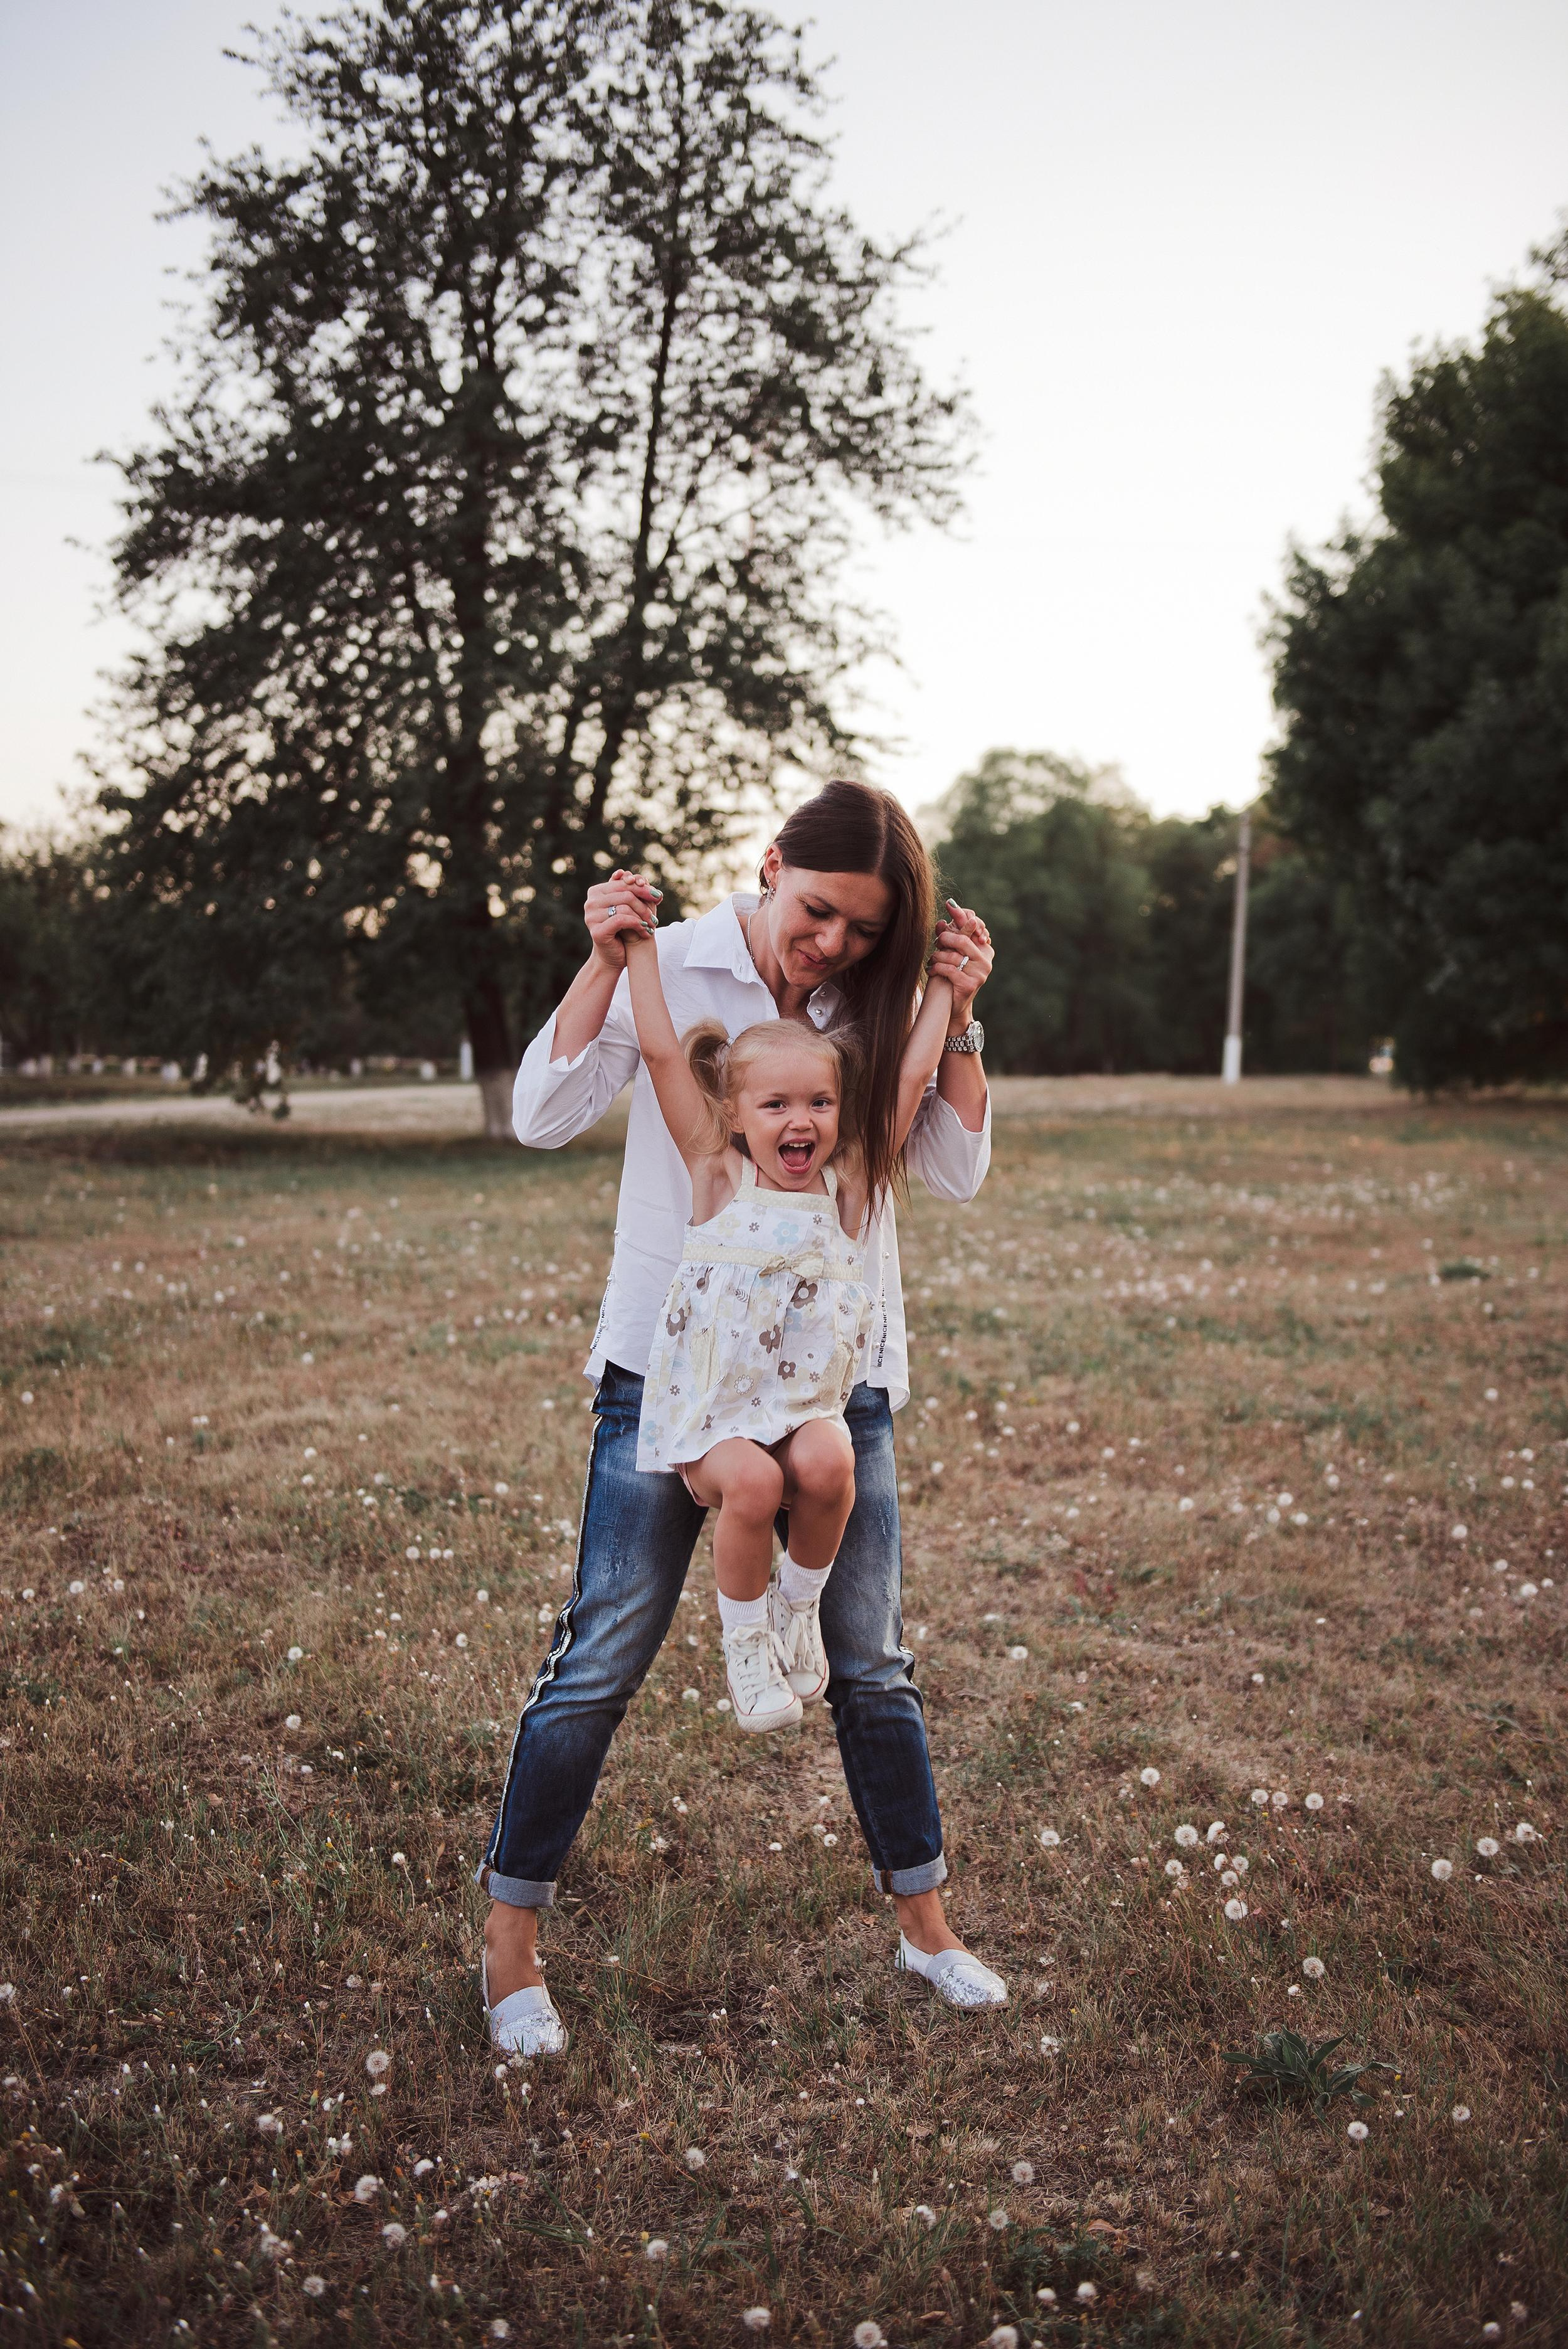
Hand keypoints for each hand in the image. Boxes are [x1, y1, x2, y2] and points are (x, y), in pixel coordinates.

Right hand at [584, 869, 660, 971]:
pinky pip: (622, 920)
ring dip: (643, 916)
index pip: (623, 884)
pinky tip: (645, 931)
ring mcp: (591, 916)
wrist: (612, 956)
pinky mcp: (597, 930)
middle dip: (645, 903)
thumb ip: (630, 892)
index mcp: (595, 892)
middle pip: (626, 894)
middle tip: (657, 910)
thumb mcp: (627, 908)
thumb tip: (639, 877)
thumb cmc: (622, 931)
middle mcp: (590, 902)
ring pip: (625, 907)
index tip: (658, 896)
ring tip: (652, 925)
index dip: (643, 888)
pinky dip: (637, 924)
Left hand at [929, 898, 991, 1027]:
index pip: (976, 926)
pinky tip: (931, 970)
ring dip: (938, 956)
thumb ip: (952, 933)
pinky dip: (937, 968)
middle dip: (946, 938)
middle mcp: (986, 960)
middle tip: (937, 942)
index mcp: (985, 949)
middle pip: (963, 940)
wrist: (953, 1005)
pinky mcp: (970, 985)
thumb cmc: (952, 974)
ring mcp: (980, 973)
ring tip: (932, 960)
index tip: (950, 906)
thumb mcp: (952, 952)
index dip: (963, 917)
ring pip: (954, 956)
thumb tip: (947, 910)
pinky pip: (950, 970)